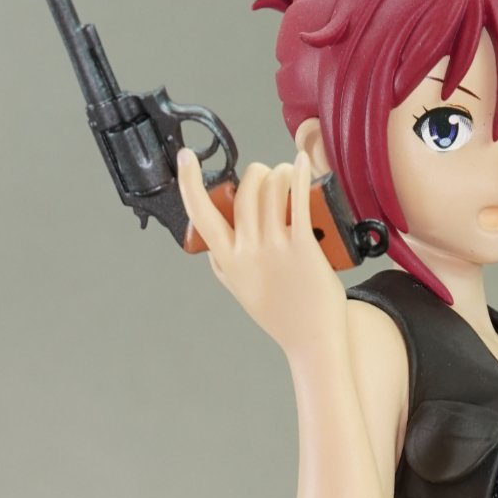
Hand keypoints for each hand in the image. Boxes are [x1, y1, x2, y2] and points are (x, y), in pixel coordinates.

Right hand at [177, 149, 346, 357]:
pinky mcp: (302, 246)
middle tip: (268, 173)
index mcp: (228, 259)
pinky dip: (301, 176)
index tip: (185, 157)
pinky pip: (299, 201)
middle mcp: (247, 250)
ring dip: (280, 172)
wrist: (312, 340)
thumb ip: (224, 268)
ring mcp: (274, 247)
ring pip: (271, 190)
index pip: (201, 214)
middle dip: (256, 172)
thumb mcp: (240, 292)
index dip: (189, 183)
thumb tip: (212, 250)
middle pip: (244, 192)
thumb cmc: (280, 317)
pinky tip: (304, 163)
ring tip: (289, 174)